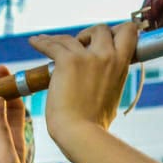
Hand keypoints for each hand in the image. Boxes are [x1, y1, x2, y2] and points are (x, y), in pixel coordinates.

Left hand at [28, 22, 137, 145]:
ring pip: (74, 36)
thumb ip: (111, 80)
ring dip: (61, 39)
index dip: (117, 30)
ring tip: (49, 43)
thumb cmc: (95, 123)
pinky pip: (52, 44)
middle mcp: (109, 57)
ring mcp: (89, 57)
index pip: (128, 31)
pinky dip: (41, 42)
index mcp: (122, 65)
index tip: (106, 38)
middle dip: (90, 34)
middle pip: (102, 28)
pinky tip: (34, 42)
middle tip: (79, 46)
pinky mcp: (68, 61)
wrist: (81, 133)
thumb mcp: (113, 96)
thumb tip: (105, 79)